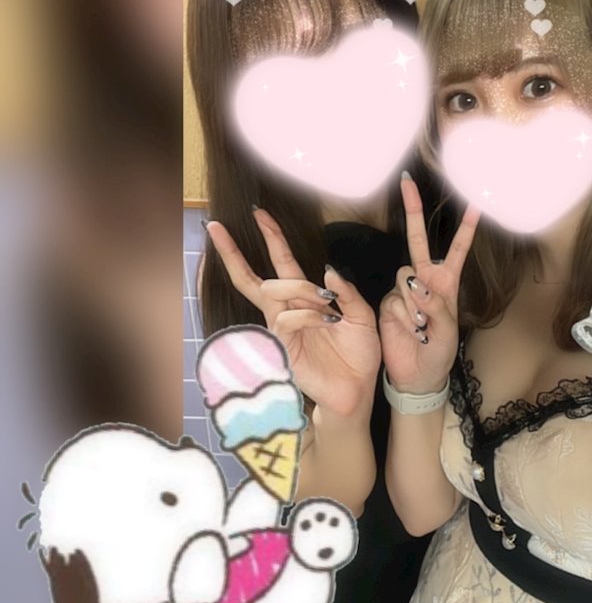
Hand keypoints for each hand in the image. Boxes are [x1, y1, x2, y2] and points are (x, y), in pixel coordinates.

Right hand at [206, 210, 380, 417]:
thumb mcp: (362, 315)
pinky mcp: (282, 347)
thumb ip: (346, 291)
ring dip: (301, 289)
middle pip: (253, 278)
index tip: (259, 213)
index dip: (271, 237)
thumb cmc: (358, 354)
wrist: (359, 389)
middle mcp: (288, 311)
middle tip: (218, 227)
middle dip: (234, 252)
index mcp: (306, 299)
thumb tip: (326, 269)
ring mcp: (282, 329)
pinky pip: (287, 318)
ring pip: (273, 291)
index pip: (283, 262)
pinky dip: (309, 314)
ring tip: (328, 302)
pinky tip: (328, 321)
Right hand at [379, 176, 479, 394]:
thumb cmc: (439, 354)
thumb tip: (418, 286)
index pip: (456, 250)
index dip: (465, 228)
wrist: (418, 376)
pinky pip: (395, 299)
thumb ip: (437, 306)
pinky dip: (407, 316)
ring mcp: (403, 291)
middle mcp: (424, 281)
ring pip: (405, 275)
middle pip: (418, 240)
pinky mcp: (388, 303)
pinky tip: (413, 331)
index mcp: (446, 283)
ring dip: (416, 302)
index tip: (475, 202)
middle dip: (413, 211)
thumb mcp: (449, 331)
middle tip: (407, 182)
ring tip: (424, 327)